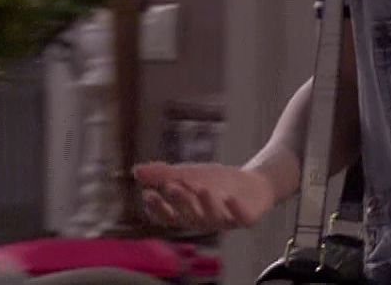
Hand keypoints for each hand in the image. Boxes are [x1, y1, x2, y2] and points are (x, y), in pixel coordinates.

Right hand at [133, 161, 275, 233]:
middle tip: (170, 186)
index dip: (157, 208)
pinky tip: (229, 198)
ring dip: (204, 203)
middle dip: (179, 201)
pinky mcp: (247, 218)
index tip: (147, 193)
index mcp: (187, 215)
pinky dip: (235, 209)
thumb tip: (136, 170)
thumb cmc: (217, 182)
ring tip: (199, 188)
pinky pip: (241, 218)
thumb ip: (164, 174)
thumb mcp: (190, 174)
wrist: (254, 183)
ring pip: (211, 218)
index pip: (167, 217)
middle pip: (187, 216)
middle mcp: (203, 221)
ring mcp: (226, 221)